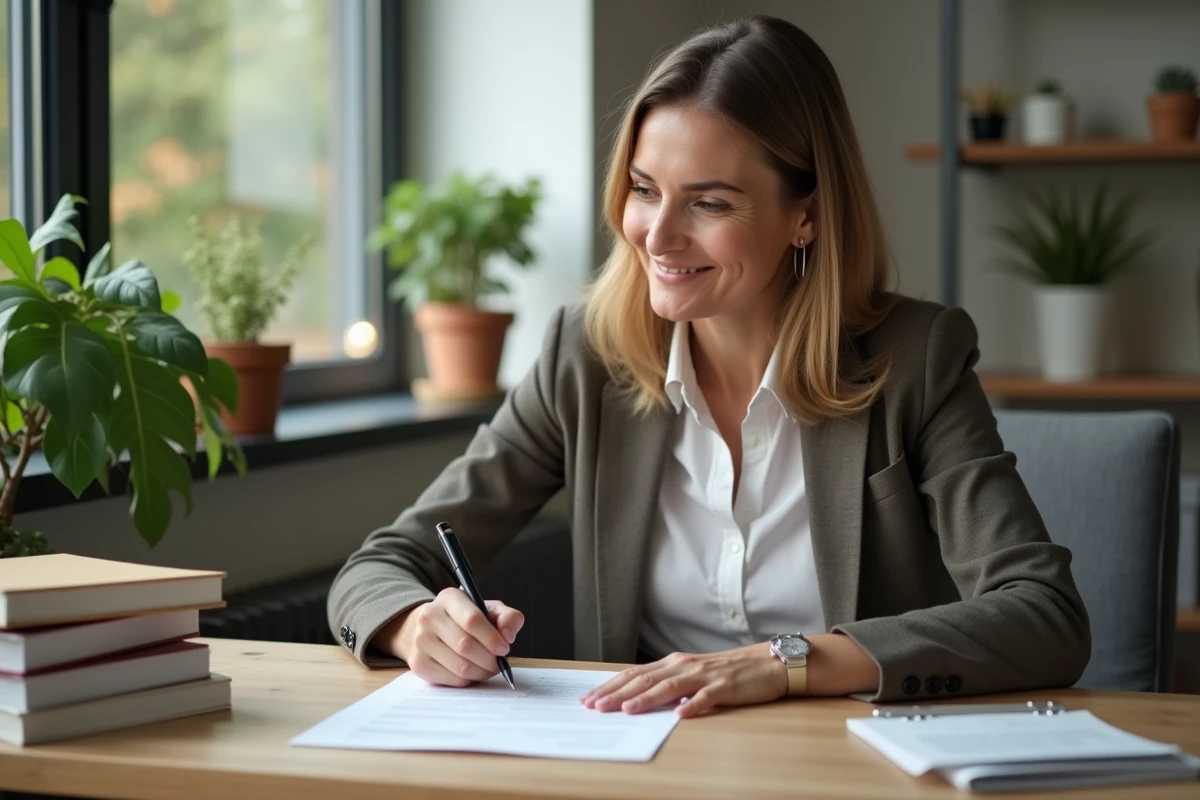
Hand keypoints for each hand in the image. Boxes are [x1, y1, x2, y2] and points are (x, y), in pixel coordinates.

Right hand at [378, 588, 524, 686]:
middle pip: (466, 646)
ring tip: (489, 668)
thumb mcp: (488, 609)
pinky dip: (469, 680)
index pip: (472, 620)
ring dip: (482, 672)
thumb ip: (507, 617)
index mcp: (449, 598)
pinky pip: (452, 679)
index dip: (492, 638)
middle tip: (499, 663)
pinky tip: (472, 672)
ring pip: (460, 666)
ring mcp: (421, 641)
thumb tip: (508, 636)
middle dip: (489, 659)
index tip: (504, 648)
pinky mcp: (418, 663)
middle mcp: (429, 616)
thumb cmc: (465, 619)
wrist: (429, 629)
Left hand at [579, 643, 787, 717]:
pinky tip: (680, 715)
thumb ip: (667, 684)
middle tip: (595, 706)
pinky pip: (707, 697)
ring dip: (647, 698)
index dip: (610, 686)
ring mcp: (704, 675)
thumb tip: (635, 697)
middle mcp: (684, 666)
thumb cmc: (727, 672)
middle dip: (618, 693)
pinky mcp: (725, 687)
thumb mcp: (692, 675)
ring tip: (628, 710)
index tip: (588, 699)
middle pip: (645, 679)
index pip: (634, 674)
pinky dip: (693, 706)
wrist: (766, 663)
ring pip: (670, 687)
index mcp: (673, 663)